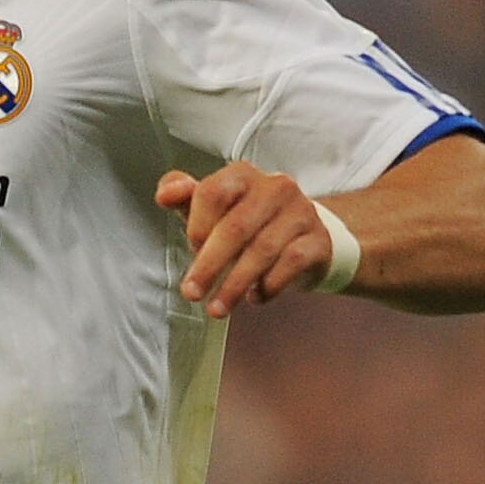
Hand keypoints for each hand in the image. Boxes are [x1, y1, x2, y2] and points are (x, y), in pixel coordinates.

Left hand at [155, 161, 334, 319]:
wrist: (303, 238)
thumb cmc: (248, 223)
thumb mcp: (212, 209)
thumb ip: (183, 198)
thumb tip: (165, 194)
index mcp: (243, 175)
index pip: (212, 192)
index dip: (197, 225)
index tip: (191, 250)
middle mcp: (276, 187)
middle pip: (235, 227)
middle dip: (209, 265)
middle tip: (192, 293)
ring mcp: (301, 212)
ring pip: (262, 250)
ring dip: (234, 284)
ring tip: (217, 308)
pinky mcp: (318, 240)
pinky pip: (290, 264)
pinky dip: (268, 285)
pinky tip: (254, 297)